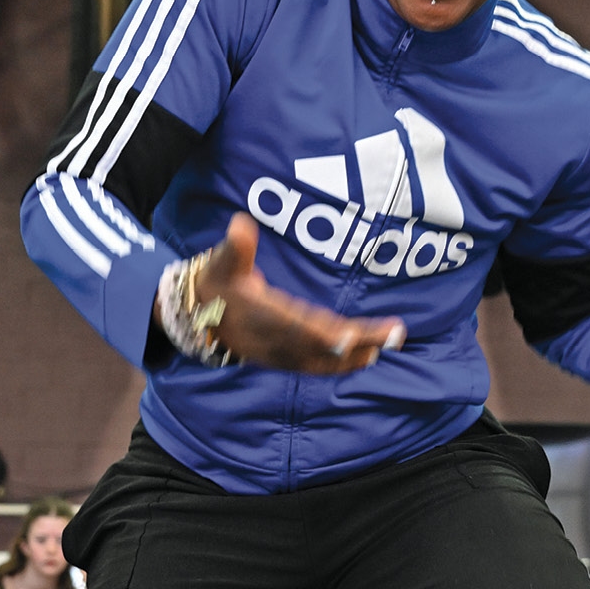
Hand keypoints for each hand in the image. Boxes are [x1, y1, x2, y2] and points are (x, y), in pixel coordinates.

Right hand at [188, 215, 404, 373]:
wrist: (198, 317)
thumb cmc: (217, 283)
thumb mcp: (222, 262)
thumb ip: (236, 247)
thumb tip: (239, 224)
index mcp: (259, 316)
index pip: (294, 327)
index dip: (321, 334)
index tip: (349, 336)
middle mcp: (272, 340)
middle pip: (319, 344)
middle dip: (356, 343)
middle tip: (391, 336)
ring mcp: (278, 353)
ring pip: (322, 358)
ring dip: (356, 355)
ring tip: (387, 344)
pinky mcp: (284, 358)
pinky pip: (317, 364)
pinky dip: (341, 363)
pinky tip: (368, 356)